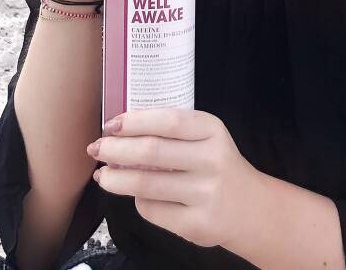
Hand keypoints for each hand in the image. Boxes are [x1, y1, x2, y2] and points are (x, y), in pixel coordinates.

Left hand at [86, 108, 262, 249]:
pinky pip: (152, 209)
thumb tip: (120, 132)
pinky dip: (137, 200)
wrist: (250, 208)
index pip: (168, 121)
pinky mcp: (196, 224)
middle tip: (96, 148)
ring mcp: (205, 194)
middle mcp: (211, 160)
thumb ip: (173, 133)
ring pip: (145, 184)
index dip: (135, 122)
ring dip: (115, 178)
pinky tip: (136, 195)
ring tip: (102, 175)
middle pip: (151, 152)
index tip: (111, 124)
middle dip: (115, 149)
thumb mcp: (206, 139)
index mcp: (212, 131)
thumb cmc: (217, 165)